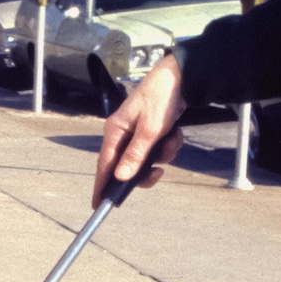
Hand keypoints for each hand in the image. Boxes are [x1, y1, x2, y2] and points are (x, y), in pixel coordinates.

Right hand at [92, 57, 186, 206]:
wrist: (181, 76)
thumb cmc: (161, 97)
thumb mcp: (151, 129)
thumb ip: (136, 154)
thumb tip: (121, 177)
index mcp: (115, 130)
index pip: (104, 164)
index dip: (102, 185)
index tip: (99, 204)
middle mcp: (123, 133)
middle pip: (127, 165)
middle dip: (147, 168)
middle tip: (159, 171)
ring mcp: (137, 133)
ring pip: (147, 159)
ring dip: (163, 154)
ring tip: (171, 139)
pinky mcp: (151, 131)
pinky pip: (158, 150)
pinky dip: (169, 145)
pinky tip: (174, 133)